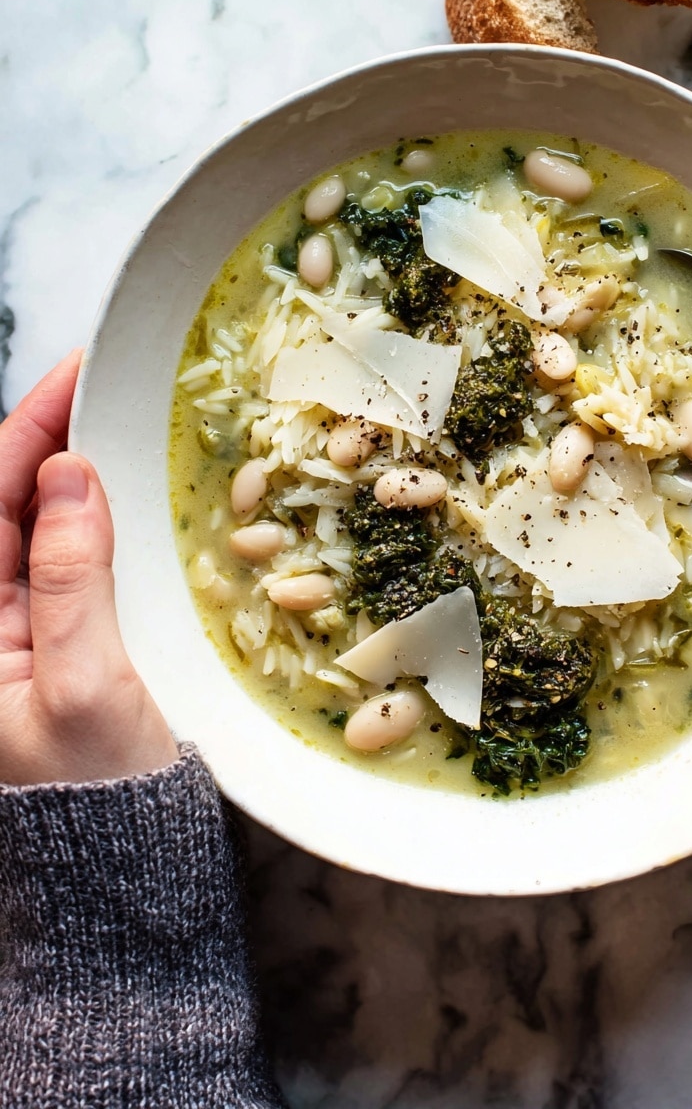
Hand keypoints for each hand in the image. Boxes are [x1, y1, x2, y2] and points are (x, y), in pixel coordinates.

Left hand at [0, 352, 178, 784]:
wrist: (124, 865)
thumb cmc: (97, 794)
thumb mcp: (84, 687)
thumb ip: (72, 581)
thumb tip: (71, 480)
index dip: (25, 434)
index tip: (72, 378)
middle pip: (8, 506)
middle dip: (51, 440)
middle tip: (105, 385)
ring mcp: (25, 629)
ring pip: (45, 528)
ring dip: (79, 476)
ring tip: (123, 425)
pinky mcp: (66, 639)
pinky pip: (77, 562)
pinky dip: (102, 522)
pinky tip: (129, 496)